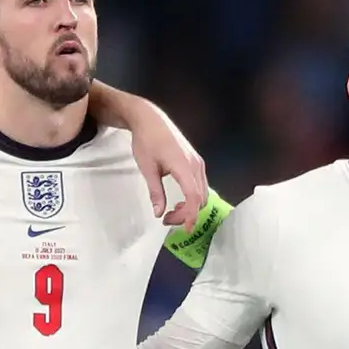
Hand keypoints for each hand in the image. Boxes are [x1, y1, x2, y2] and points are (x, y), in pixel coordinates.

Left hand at [127, 108, 210, 226]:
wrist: (150, 120)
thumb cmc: (146, 141)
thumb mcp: (147, 169)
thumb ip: (155, 192)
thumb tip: (159, 213)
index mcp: (183, 166)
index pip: (194, 197)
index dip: (191, 215)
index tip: (186, 229)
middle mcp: (196, 165)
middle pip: (200, 198)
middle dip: (187, 213)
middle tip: (167, 219)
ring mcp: (198, 163)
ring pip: (202, 193)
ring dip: (190, 206)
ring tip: (172, 211)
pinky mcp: (196, 162)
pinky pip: (200, 185)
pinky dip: (193, 197)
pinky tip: (179, 199)